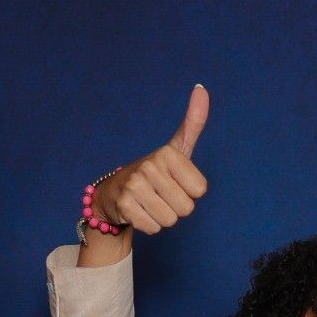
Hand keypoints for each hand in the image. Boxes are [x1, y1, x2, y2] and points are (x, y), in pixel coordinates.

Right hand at [92, 84, 209, 234]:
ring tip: (150, 203)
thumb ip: (193, 123)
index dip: (190, 191)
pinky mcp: (125, 206)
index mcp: (168, 153)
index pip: (200, 190)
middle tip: (161, 195)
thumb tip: (202, 88)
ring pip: (170, 220)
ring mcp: (135, 186)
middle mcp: (150, 166)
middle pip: (186, 208)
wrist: (114, 192)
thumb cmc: (154, 172)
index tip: (175, 182)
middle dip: (176, 207)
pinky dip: (149, 225)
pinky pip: (154, 228)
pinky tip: (140, 211)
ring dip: (163, 217)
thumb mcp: (176, 148)